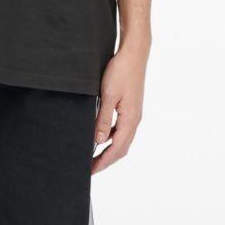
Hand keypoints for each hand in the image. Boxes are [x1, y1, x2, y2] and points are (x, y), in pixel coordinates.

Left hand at [92, 42, 149, 174]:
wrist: (134, 53)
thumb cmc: (121, 71)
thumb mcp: (107, 96)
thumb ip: (103, 119)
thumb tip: (98, 141)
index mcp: (130, 119)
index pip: (117, 149)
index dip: (103, 162)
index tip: (91, 171)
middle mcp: (134, 119)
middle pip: (121, 148)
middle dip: (106, 160)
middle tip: (90, 168)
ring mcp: (133, 114)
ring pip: (121, 139)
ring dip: (108, 150)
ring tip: (93, 155)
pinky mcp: (130, 108)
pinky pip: (121, 129)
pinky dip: (110, 137)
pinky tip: (99, 136)